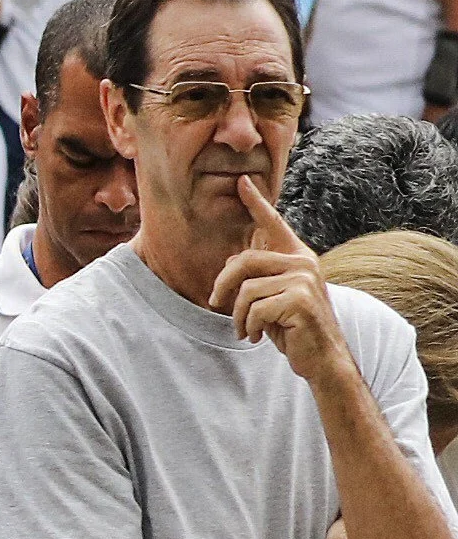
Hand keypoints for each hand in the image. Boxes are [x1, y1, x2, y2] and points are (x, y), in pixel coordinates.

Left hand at [213, 179, 353, 388]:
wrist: (322, 356)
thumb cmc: (292, 327)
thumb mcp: (273, 297)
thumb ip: (259, 277)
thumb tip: (229, 265)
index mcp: (297, 257)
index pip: (273, 224)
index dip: (256, 203)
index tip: (241, 182)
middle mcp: (304, 262)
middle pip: (243, 262)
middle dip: (222, 287)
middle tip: (217, 305)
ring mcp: (304, 279)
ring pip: (245, 290)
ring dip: (238, 316)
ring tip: (247, 329)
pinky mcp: (300, 300)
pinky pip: (254, 309)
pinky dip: (248, 327)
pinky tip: (259, 337)